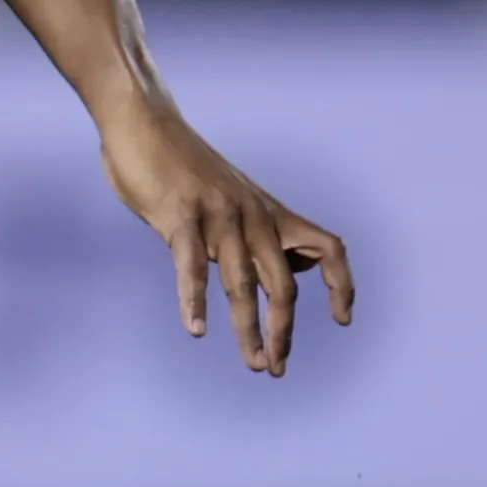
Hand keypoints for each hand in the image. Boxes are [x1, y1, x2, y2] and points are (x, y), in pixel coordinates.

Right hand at [97, 97, 355, 374]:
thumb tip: (273, 269)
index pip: (327, 249)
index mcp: (268, 212)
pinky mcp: (180, 215)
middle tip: (274, 366)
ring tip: (254, 363)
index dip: (341, 285)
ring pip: (243, 284)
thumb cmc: (179, 163)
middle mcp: (252, 216)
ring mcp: (218, 216)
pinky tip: (196, 329)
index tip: (343, 319)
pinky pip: (191, 266)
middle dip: (284, 331)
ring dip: (250, 330)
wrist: (143, 119)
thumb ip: (249, 233)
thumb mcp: (229, 199)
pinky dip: (195, 300)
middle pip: (284, 284)